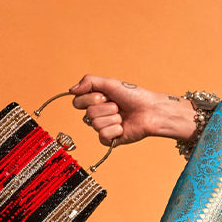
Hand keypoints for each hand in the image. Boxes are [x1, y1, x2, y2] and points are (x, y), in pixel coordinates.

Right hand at [69, 76, 195, 147]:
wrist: (151, 111)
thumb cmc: (134, 96)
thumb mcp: (110, 83)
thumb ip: (89, 81)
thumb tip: (70, 90)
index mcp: (94, 101)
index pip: (77, 102)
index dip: (91, 98)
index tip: (105, 95)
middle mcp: (97, 114)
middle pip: (88, 113)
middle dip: (106, 107)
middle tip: (118, 106)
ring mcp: (103, 127)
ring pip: (95, 124)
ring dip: (113, 118)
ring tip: (123, 116)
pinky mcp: (110, 140)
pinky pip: (102, 136)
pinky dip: (115, 130)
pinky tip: (123, 127)